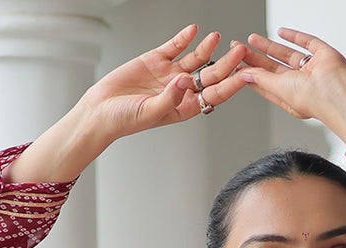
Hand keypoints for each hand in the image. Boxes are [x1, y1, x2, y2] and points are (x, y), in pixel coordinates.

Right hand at [83, 24, 247, 140]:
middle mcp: (181, 90)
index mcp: (185, 107)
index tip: (245, 75)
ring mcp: (169, 74)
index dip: (231, 85)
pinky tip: (193, 30)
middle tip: (241, 51)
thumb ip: (170, 98)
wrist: (101, 110)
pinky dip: (184, 38)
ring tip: (218, 37)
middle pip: (210, 75)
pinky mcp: (155, 60)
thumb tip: (185, 80)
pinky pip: (174, 46)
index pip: (214, 94)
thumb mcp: (150, 112)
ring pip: (195, 59)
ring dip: (207, 48)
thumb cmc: (125, 120)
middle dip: (226, 63)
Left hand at [237, 28, 345, 144]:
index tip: (236, 67)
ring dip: (268, 46)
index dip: (251, 75)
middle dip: (255, 58)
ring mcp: (312, 69)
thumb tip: (244, 73)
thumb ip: (261, 79)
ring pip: (286, 54)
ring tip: (251, 39)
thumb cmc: (312, 99)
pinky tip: (281, 31)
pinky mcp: (323, 55)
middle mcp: (301, 84)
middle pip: (273, 68)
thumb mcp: (279, 89)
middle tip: (239, 49)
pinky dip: (294, 36)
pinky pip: (307, 42)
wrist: (337, 92)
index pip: (265, 84)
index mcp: (290, 97)